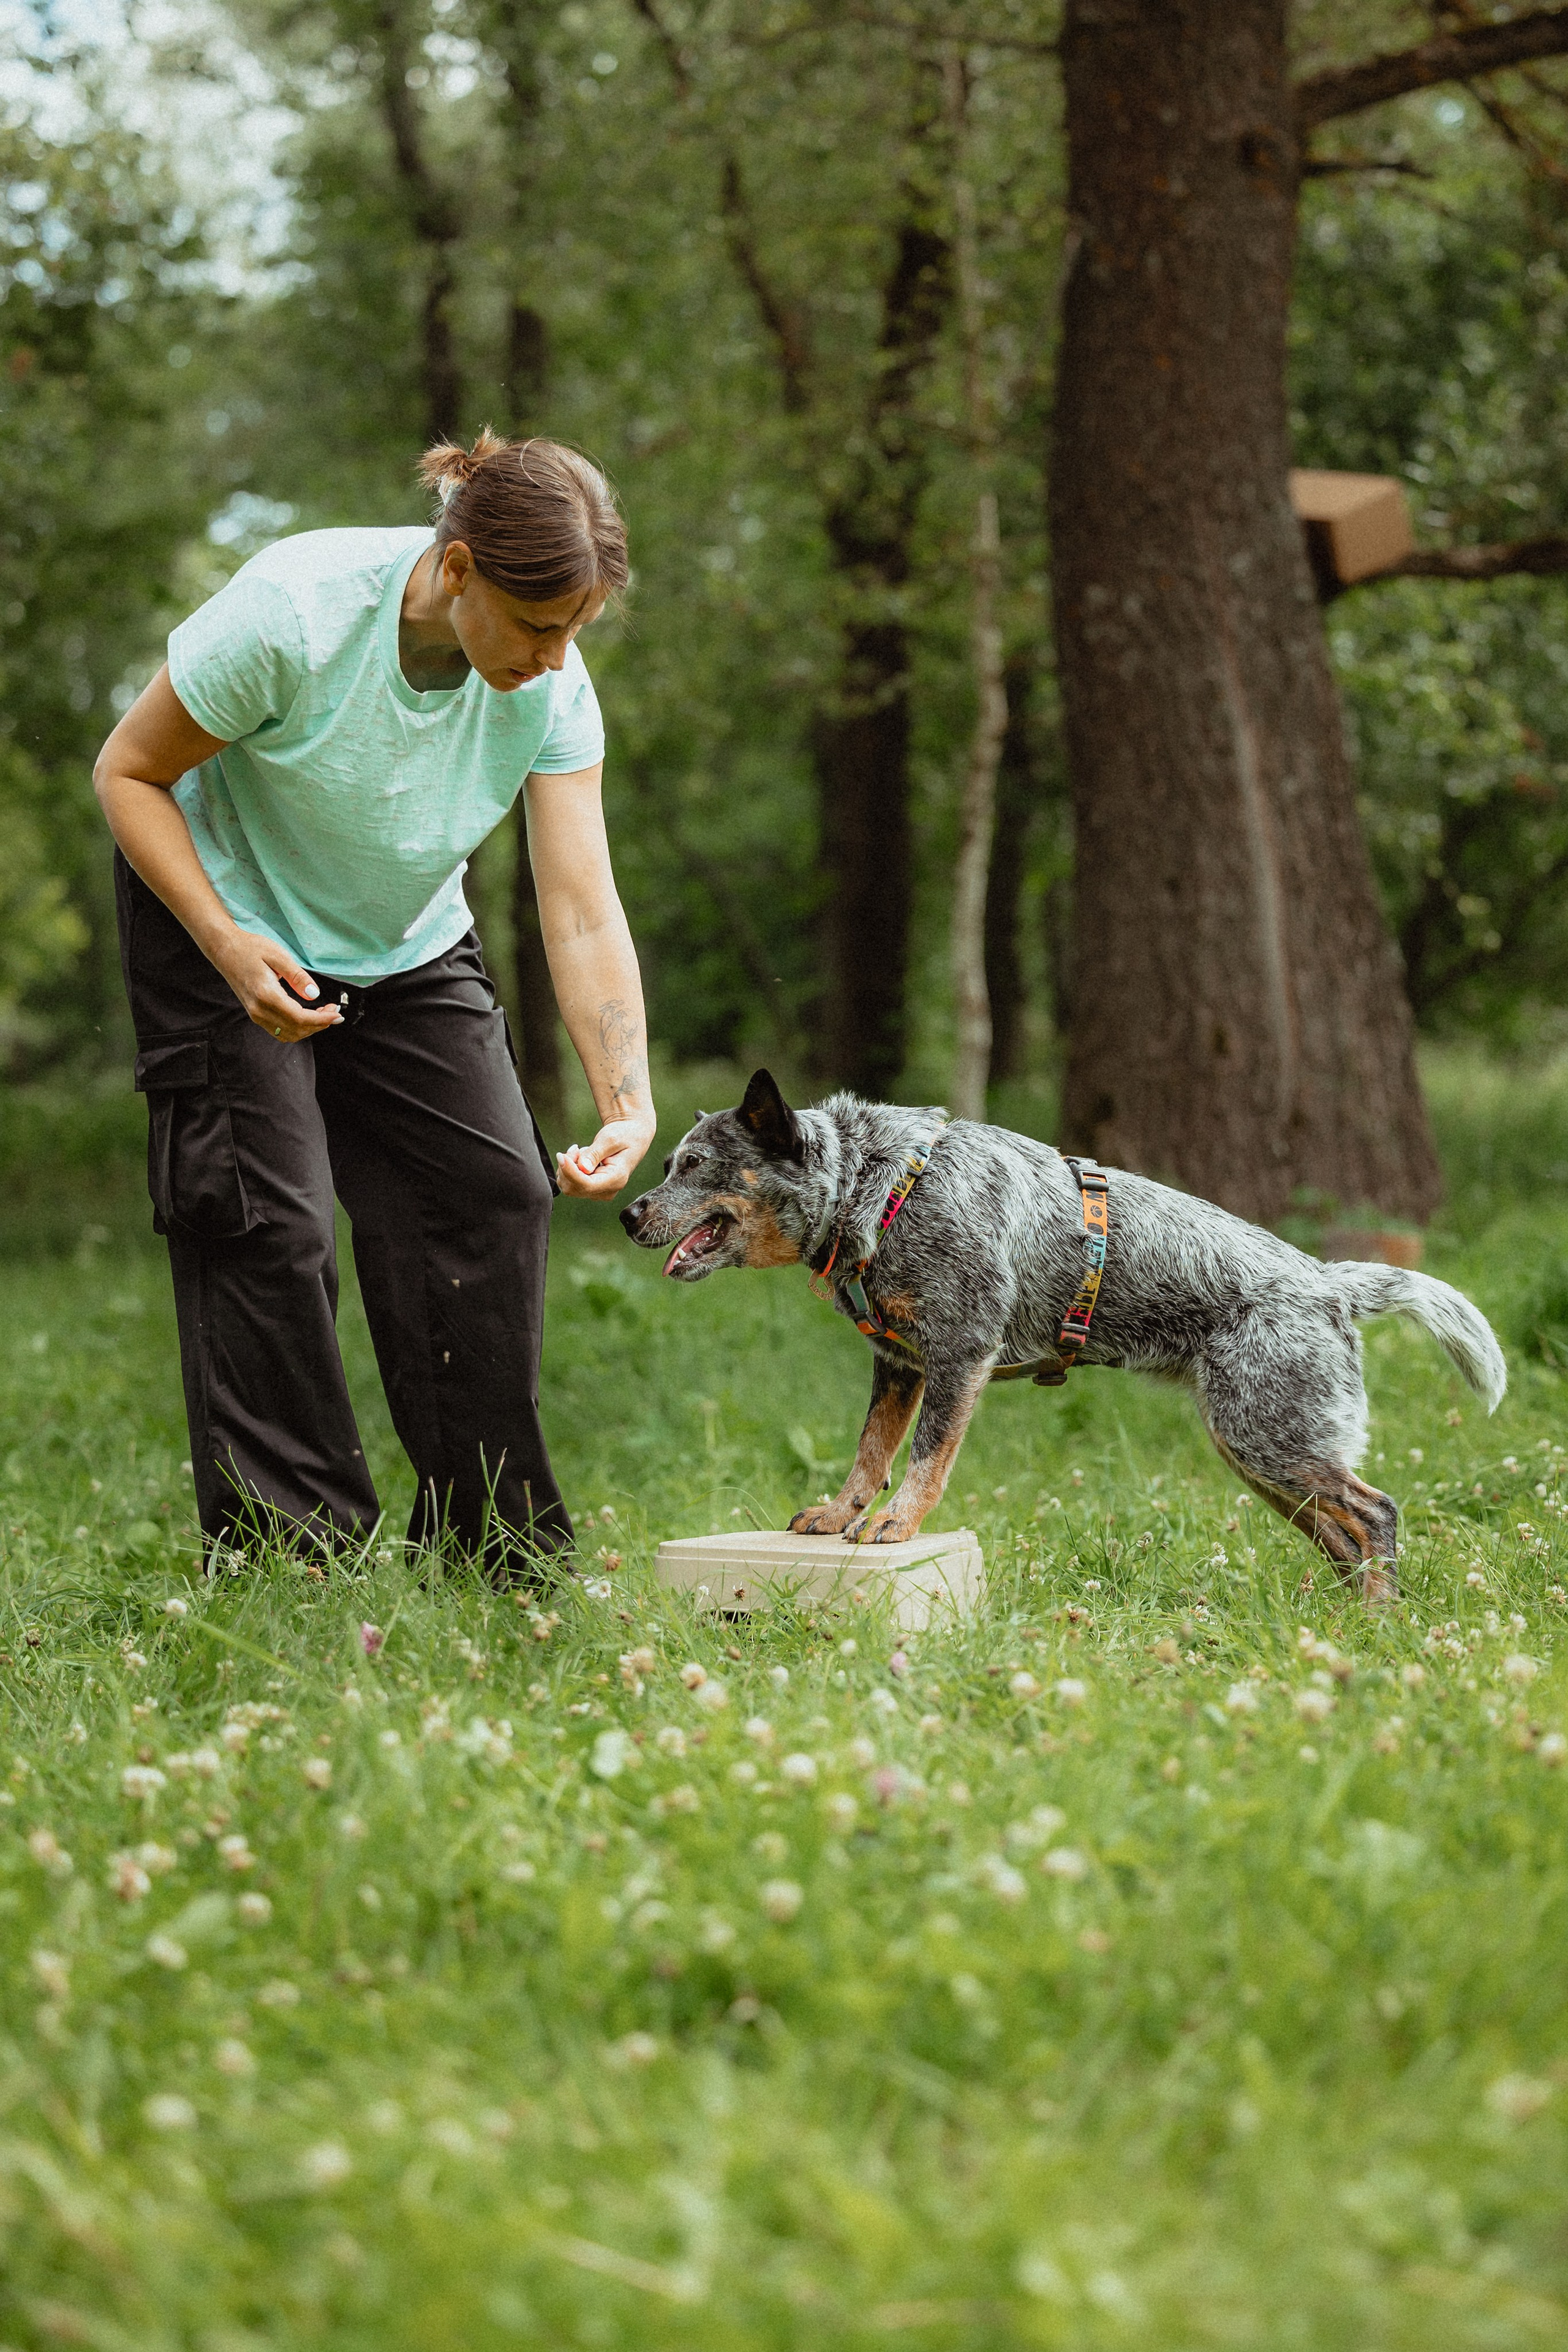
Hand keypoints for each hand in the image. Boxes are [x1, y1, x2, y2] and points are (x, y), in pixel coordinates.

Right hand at [211, 928, 343, 1043]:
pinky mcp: (255, 1014)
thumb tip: (314, 994)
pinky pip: (279, 1030)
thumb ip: (297, 976)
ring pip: (288, 1034)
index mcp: (266, 995)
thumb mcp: (278, 955)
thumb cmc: (250, 948)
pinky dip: (297, 1028)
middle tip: (333, 1011)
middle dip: (319, 1024)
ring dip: (309, 1028)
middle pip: (296, 1029)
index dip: (322, 1019)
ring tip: (323, 1013)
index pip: (300, 1018)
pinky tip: (307, 1016)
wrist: (224, 950)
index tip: (337, 1014)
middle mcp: (259, 1010)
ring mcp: (255, 1014)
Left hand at [556, 1115, 654, 1198]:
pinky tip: (581, 1158)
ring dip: (568, 1167)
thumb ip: (595, 1154)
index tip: (561, 1156)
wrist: (630, 1137)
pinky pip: (570, 1183)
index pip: (586, 1185)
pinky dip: (569, 1169)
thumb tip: (582, 1168)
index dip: (570, 1171)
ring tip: (582, 1151)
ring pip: (569, 1186)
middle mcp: (608, 1190)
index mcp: (617, 1179)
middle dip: (568, 1167)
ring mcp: (599, 1192)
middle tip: (576, 1148)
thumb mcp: (610, 1139)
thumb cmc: (624, 1135)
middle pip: (573, 1188)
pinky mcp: (592, 1189)